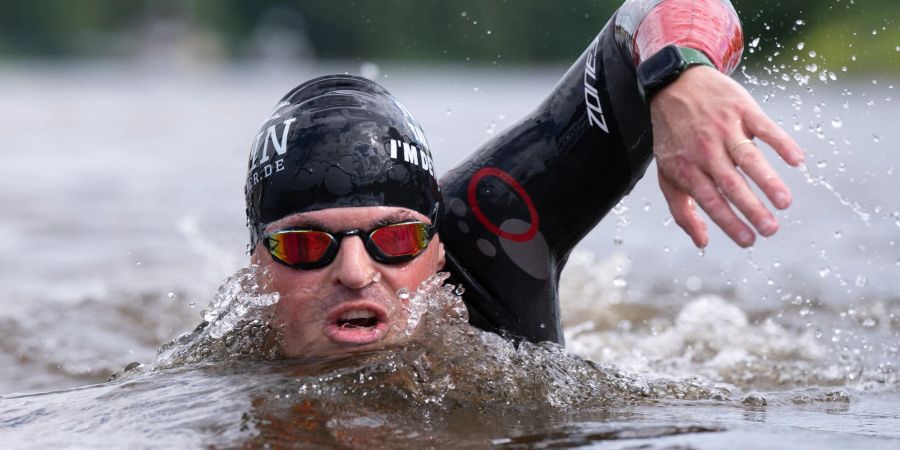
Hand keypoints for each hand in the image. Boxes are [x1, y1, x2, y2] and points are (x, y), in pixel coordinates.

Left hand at [650, 65, 804, 247]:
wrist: (674, 84)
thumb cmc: (673, 137)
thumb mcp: (667, 173)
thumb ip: (683, 210)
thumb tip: (703, 242)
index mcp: (687, 168)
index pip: (710, 200)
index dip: (729, 221)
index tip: (748, 240)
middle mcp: (705, 150)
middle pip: (731, 183)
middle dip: (751, 208)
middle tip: (771, 229)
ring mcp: (725, 128)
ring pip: (748, 158)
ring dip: (768, 181)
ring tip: (784, 202)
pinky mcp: (742, 109)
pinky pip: (765, 127)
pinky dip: (782, 143)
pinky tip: (797, 160)